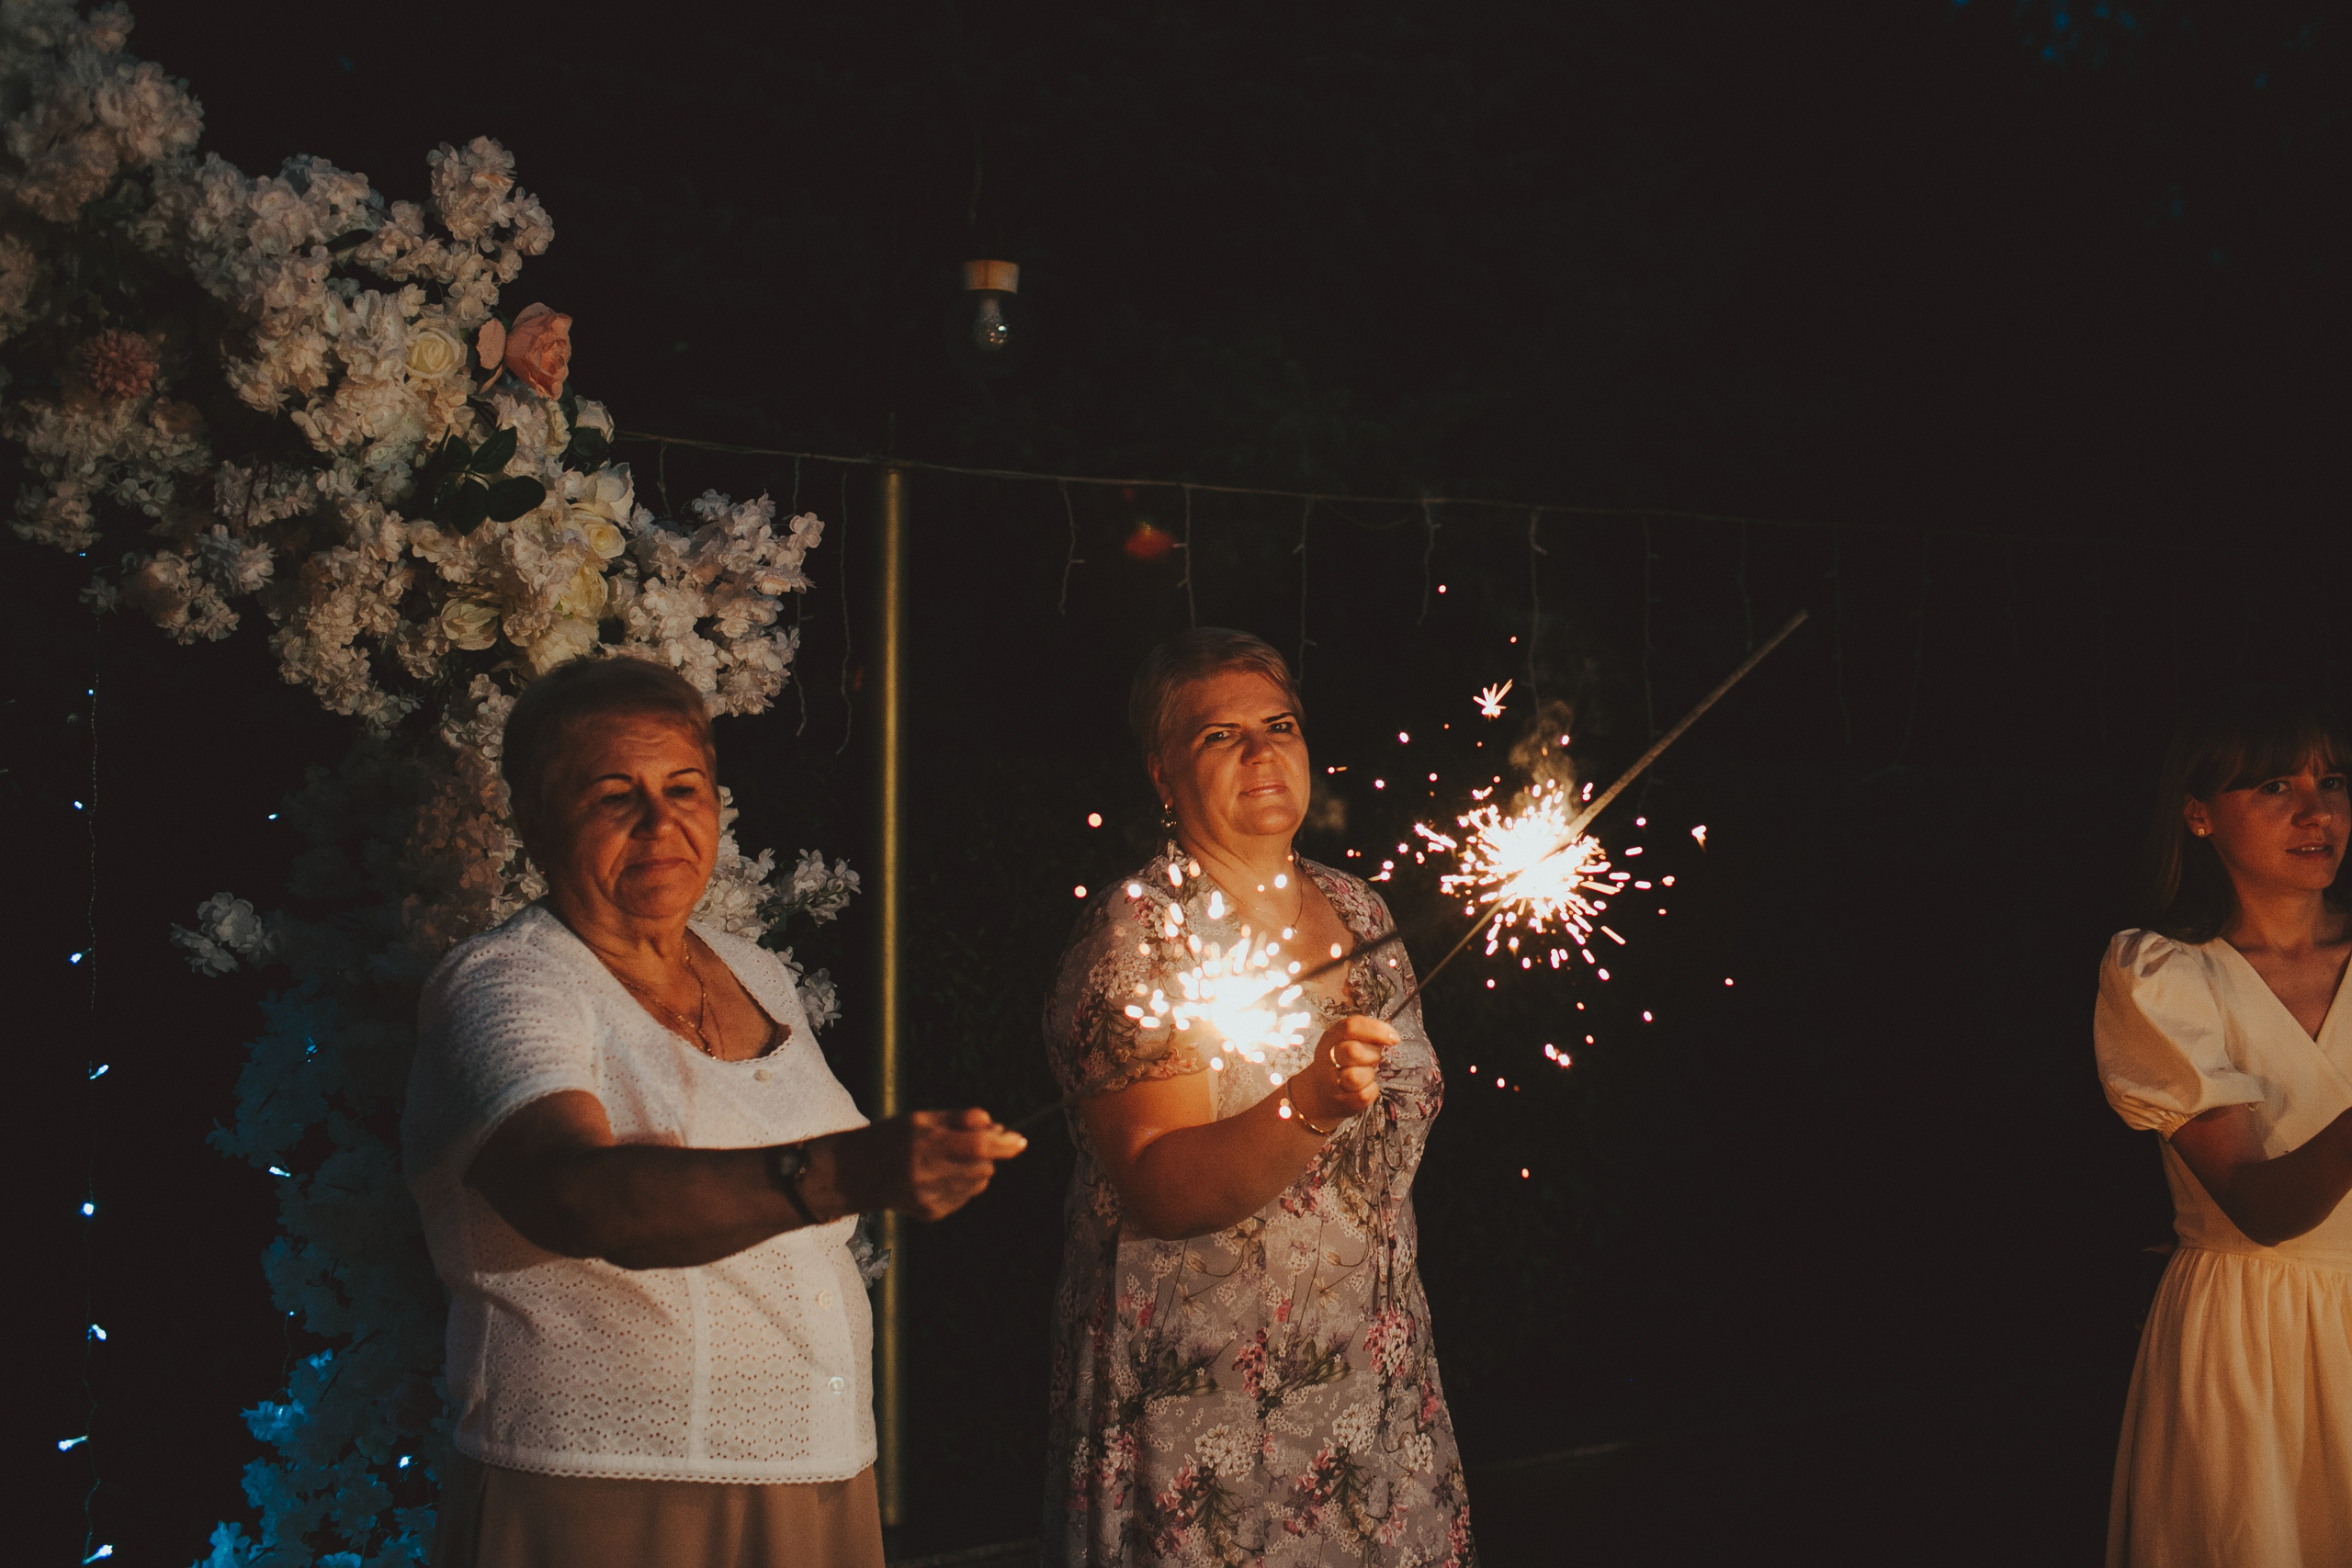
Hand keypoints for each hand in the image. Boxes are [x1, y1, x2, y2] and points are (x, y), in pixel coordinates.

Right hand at [806, 1108, 1027, 1222]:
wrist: (858, 1173)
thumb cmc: (893, 1137)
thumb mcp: (923, 1118)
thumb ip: (962, 1119)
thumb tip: (998, 1126)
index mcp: (925, 1146)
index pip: (978, 1147)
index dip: (1004, 1143)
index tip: (1020, 1140)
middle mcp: (928, 1176)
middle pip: (984, 1167)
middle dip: (987, 1153)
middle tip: (972, 1141)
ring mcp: (931, 1199)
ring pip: (979, 1183)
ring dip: (976, 1169)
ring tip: (949, 1158)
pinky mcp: (932, 1213)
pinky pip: (966, 1196)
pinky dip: (963, 1184)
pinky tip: (939, 1175)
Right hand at [1288, 1015, 1393, 1128]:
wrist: (1320, 1093)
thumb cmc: (1342, 1062)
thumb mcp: (1346, 1040)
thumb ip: (1366, 1033)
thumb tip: (1391, 1035)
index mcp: (1332, 1037)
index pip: (1351, 1027)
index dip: (1375, 1030)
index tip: (1394, 1038)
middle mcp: (1328, 1057)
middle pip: (1353, 1051)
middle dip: (1372, 1055)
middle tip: (1374, 1059)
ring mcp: (1332, 1081)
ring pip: (1356, 1077)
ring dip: (1369, 1074)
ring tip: (1366, 1073)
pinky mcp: (1342, 1101)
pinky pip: (1364, 1095)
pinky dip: (1371, 1090)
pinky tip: (1365, 1087)